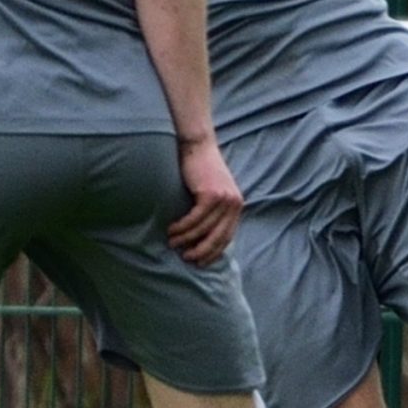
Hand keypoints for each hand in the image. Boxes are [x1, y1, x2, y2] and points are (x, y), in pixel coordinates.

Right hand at [167, 137, 244, 264]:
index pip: (227, 236)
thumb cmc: (200, 169)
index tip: (200, 262)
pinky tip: (172, 229)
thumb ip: (212, 211)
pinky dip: (182, 227)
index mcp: (236, 205)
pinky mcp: (211, 194)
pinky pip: (195, 219)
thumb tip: (200, 236)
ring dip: (185, 238)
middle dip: (201, 251)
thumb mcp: (212, 192)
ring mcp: (224, 199)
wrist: (198, 145)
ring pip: (203, 229)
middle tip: (186, 258)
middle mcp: (234, 203)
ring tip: (172, 243)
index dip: (213, 252)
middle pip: (218, 237)